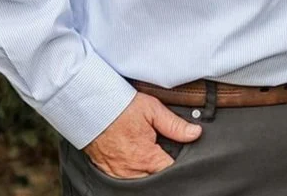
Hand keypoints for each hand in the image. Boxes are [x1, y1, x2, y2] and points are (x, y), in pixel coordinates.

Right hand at [83, 92, 201, 179]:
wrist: (91, 106)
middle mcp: (132, 170)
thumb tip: (195, 134)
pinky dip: (132, 172)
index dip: (178, 163)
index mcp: (146, 157)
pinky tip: (134, 158)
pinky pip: (124, 179)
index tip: (178, 153)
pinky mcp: (107, 171)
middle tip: (161, 151)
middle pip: (155, 177)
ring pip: (141, 180)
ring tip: (147, 154)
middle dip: (161, 167)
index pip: (170, 170)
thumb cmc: (121, 107)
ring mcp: (118, 173)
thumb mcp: (152, 110)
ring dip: (147, 171)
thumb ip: (175, 125)